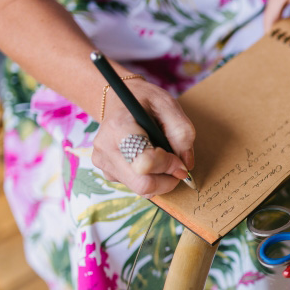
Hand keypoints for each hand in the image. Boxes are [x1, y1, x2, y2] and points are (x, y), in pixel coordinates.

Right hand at [92, 79, 195, 197]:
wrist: (119, 101)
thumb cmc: (145, 101)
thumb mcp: (169, 105)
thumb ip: (182, 133)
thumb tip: (185, 165)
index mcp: (119, 126)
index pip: (143, 161)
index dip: (168, 165)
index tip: (179, 159)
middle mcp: (106, 148)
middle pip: (142, 184)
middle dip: (167, 179)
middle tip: (177, 165)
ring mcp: (103, 162)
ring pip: (141, 189)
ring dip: (161, 178)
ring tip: (162, 156)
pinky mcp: (107, 172)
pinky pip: (137, 186)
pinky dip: (151, 177)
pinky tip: (150, 158)